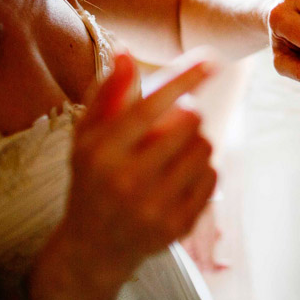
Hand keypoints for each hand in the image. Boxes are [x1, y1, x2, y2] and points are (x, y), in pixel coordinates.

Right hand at [56, 51, 218, 286]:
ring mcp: (154, 206)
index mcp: (100, 153)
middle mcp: (126, 181)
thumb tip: (125, 52)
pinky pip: (212, 176)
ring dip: (198, 140)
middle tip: (178, 118)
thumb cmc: (93, 177)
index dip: (183, 78)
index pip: (150, 106)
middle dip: (189, 112)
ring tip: (176, 149)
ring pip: (204, 148)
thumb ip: (107, 93)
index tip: (211, 59)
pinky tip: (181, 175)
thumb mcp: (87, 136)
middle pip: (188, 122)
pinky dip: (203, 168)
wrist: (94, 247)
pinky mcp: (177, 225)